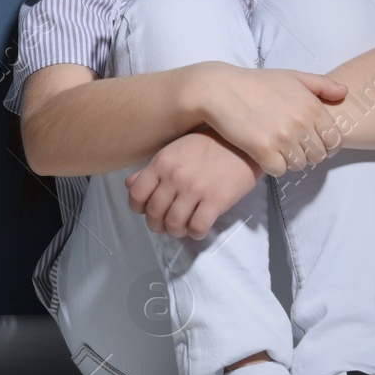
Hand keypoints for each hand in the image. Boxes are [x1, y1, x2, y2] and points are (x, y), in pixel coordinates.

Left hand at [125, 128, 264, 238]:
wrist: (244, 141)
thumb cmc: (209, 144)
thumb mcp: (175, 150)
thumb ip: (151, 169)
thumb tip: (130, 185)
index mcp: (162, 162)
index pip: (136, 194)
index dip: (139, 208)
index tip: (148, 210)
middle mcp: (175, 176)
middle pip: (154, 214)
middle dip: (158, 225)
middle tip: (167, 223)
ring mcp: (195, 189)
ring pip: (173, 224)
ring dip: (176, 231)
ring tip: (183, 226)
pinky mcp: (216, 200)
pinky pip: (197, 228)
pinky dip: (195, 233)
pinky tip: (199, 226)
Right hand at [193, 62, 347, 176]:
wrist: (219, 90)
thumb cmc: (255, 82)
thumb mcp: (292, 76)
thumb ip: (321, 84)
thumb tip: (344, 92)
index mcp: (311, 106)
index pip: (335, 139)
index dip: (327, 145)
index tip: (314, 143)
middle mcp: (300, 123)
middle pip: (319, 155)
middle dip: (309, 154)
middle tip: (294, 147)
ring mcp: (282, 139)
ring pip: (300, 165)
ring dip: (291, 161)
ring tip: (279, 150)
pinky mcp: (263, 151)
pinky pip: (279, 170)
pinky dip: (273, 166)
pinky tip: (265, 154)